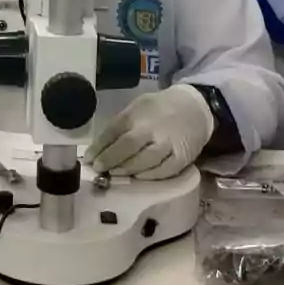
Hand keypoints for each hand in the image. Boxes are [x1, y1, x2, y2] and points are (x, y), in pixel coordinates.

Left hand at [86, 84, 215, 179]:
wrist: (194, 106)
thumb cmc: (160, 108)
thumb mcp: (138, 107)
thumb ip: (121, 124)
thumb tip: (100, 146)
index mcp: (138, 112)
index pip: (113, 131)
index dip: (99, 147)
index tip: (89, 159)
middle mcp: (152, 127)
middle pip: (127, 146)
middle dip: (110, 159)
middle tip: (99, 169)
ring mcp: (168, 142)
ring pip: (144, 160)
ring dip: (127, 169)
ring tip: (115, 174)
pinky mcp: (182, 156)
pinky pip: (164, 170)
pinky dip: (149, 176)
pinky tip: (138, 178)